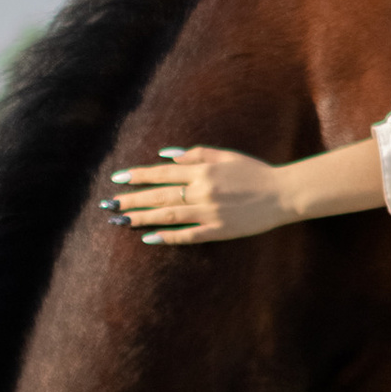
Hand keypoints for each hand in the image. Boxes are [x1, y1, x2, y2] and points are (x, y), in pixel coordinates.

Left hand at [106, 149, 291, 245]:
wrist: (282, 194)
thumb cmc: (254, 172)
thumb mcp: (226, 155)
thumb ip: (196, 154)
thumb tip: (165, 155)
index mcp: (203, 170)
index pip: (162, 173)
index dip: (138, 176)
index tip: (117, 180)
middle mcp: (202, 191)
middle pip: (159, 196)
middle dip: (131, 200)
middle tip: (108, 205)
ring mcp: (209, 212)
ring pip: (168, 215)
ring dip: (141, 218)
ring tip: (120, 220)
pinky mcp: (218, 230)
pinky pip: (187, 235)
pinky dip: (167, 236)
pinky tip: (149, 237)